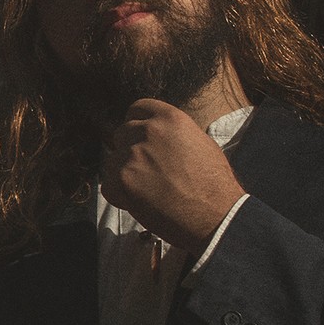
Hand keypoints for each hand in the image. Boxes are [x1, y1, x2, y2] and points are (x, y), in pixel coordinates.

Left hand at [99, 99, 246, 250]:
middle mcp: (147, 131)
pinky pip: (108, 185)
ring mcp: (131, 155)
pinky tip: (142, 201)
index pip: (138, 108)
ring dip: (124, 173)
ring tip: (149, 189)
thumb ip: (172, 134)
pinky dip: (120, 195)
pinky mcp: (120, 180)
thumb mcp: (199, 143)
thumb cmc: (214, 185)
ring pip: (113, 160)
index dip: (137, 123)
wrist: (215, 216)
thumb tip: (156, 136)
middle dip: (130, 149)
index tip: (139, 136)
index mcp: (170, 118)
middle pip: (122, 133)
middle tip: (147, 170)